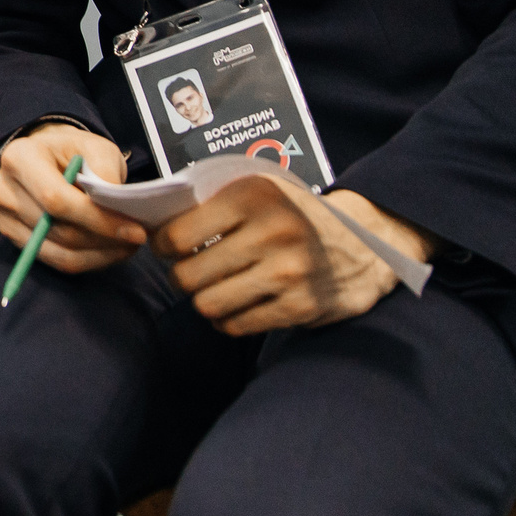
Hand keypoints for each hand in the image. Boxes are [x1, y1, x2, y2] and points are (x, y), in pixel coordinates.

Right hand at [0, 124, 143, 273]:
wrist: (47, 157)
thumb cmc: (72, 151)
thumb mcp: (95, 146)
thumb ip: (105, 170)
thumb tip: (113, 204)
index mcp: (19, 158)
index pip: (56, 199)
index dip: (97, 219)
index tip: (135, 230)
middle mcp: (4, 190)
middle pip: (57, 230)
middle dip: (103, 239)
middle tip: (137, 239)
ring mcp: (5, 218)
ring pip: (59, 252)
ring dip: (99, 254)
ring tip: (126, 246)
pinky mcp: (14, 238)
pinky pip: (55, 261)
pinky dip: (87, 260)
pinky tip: (107, 251)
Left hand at [153, 180, 425, 335]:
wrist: (366, 245)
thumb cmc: (295, 215)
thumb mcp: (259, 190)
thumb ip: (210, 201)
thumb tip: (149, 226)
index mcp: (253, 195)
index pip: (177, 235)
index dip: (163, 247)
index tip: (168, 248)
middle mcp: (271, 231)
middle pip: (187, 276)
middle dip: (180, 278)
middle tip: (189, 272)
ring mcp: (288, 272)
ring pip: (207, 305)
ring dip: (204, 301)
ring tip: (213, 287)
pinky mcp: (299, 306)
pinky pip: (235, 325)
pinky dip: (228, 319)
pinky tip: (239, 303)